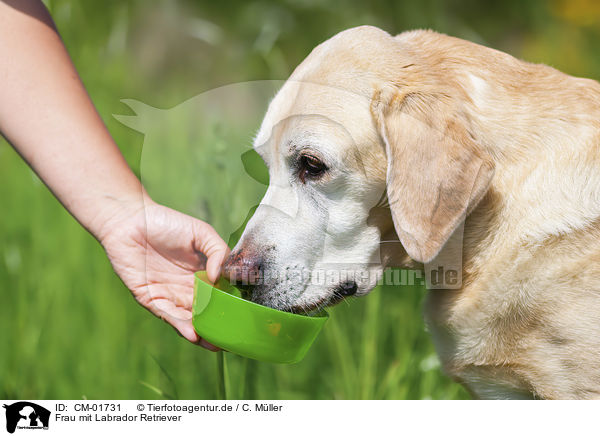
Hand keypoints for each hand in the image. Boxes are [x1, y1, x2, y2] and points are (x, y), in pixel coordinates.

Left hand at [99, 198, 228, 348]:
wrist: (129, 220)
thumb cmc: (166, 223)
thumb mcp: (201, 233)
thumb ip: (218, 252)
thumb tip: (222, 278)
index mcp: (202, 274)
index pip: (219, 295)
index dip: (230, 307)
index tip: (243, 318)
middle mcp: (187, 288)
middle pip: (206, 312)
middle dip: (218, 327)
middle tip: (232, 339)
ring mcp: (170, 295)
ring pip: (189, 319)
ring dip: (201, 333)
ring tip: (215, 344)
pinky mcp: (151, 299)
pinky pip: (168, 316)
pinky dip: (181, 326)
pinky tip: (194, 334)